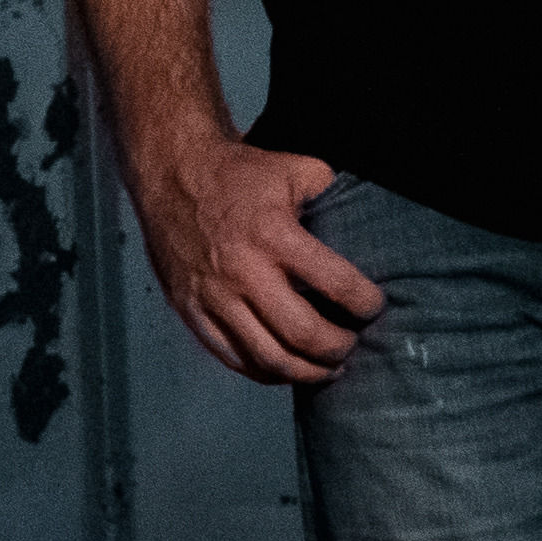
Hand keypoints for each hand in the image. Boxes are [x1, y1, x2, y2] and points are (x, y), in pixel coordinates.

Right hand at [131, 129, 385, 385]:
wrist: (169, 174)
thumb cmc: (236, 173)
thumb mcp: (293, 168)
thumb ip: (331, 191)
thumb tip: (364, 211)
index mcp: (274, 234)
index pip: (337, 285)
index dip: (366, 303)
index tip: (372, 306)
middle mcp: (243, 271)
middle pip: (304, 333)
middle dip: (339, 347)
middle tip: (351, 343)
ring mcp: (213, 296)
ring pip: (268, 357)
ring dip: (307, 371)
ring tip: (327, 368)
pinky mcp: (190, 309)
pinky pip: (230, 357)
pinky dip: (264, 372)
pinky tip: (285, 368)